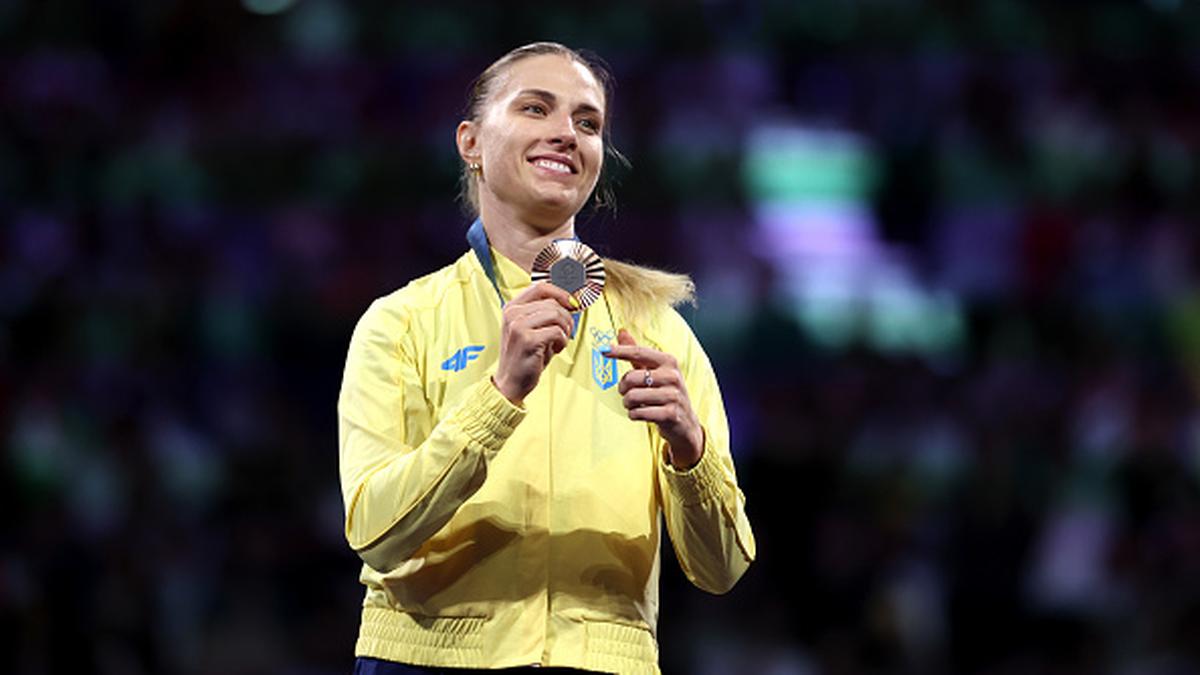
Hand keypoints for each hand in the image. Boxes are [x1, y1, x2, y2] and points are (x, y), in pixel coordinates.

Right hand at [492, 282, 577, 404]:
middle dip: (566, 318)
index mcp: (512, 307)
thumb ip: (544, 313)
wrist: (510, 382)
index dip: (561, 293)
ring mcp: (518, 326)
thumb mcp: (530, 328)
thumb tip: (570, 302)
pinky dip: (562, 341)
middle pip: (552, 302)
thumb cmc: (524, 356)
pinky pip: (557, 331)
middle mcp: (513, 313)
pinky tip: (555, 349)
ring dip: (565, 329)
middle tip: (565, 333)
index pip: (540, 287)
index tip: (572, 304)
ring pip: (556, 314)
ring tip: (559, 341)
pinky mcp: (527, 340)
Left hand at [605, 329, 703, 468]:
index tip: (603, 350)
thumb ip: (637, 354)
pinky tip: (642, 414)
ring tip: (635, 405)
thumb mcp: (655, 371)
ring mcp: (673, 396)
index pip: (639, 353)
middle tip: (627, 393)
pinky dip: (634, 415)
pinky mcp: (670, 414)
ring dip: (628, 404)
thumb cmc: (666, 393)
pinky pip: (638, 413)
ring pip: (632, 397)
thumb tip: (621, 332)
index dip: (619, 351)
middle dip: (623, 388)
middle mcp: (672, 376)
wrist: (685, 422)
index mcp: (668, 362)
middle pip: (631, 378)